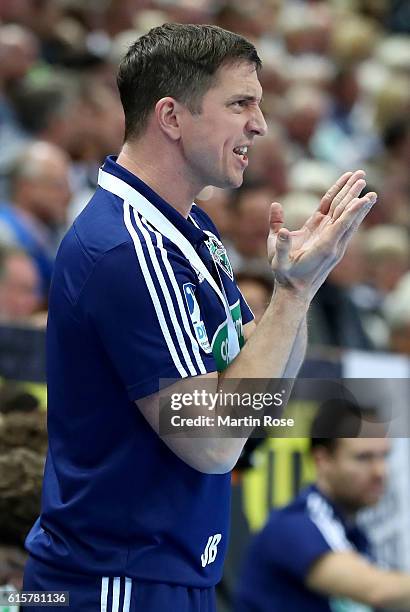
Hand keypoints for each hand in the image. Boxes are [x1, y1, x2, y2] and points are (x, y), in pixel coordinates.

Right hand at [267, 170, 376, 299]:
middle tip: (361, 175)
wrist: (295, 292)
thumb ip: (277, 238)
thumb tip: (275, 211)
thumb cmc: (285, 275)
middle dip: (353, 193)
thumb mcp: (277, 259)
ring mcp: (333, 241)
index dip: (351, 210)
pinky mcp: (328, 239)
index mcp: (323, 247)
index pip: (340, 225)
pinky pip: (338, 218)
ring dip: (351, 195)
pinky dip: (345, 205)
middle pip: (344, 213)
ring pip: (344, 213)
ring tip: (360, 179)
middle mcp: (333, 243)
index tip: (362, 197)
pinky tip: (351, 195)